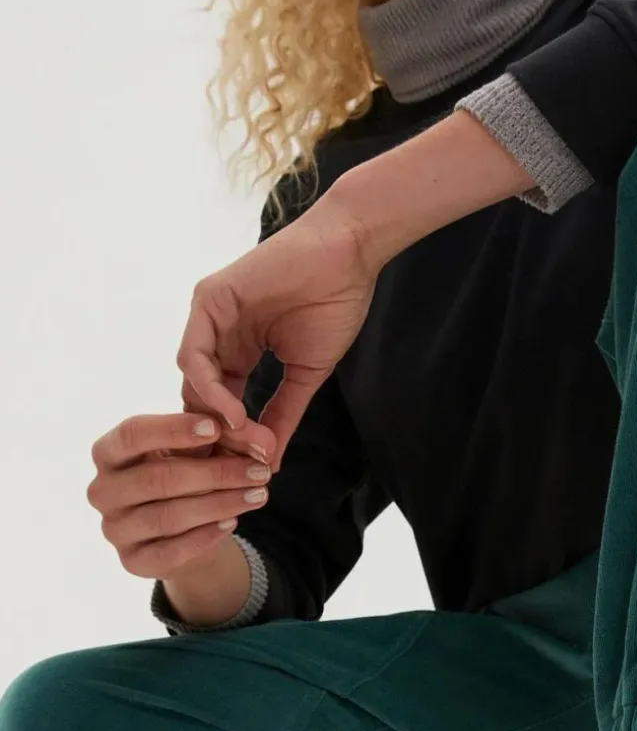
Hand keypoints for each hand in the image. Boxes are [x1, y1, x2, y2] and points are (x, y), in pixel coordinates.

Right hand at [87, 412, 272, 579]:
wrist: (185, 529)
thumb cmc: (188, 473)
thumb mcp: (200, 447)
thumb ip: (218, 432)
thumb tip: (253, 435)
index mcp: (108, 452)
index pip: (132, 434)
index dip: (174, 430)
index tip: (217, 428)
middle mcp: (102, 491)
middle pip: (156, 479)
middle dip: (214, 474)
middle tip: (259, 471)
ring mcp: (114, 529)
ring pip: (167, 517)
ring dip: (219, 505)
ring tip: (258, 495)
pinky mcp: (132, 562)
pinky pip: (170, 552)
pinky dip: (205, 537)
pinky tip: (232, 522)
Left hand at [175, 111, 531, 471]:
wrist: (348, 257)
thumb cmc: (334, 305)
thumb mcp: (305, 375)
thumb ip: (283, 416)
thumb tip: (268, 463)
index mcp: (238, 352)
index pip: (221, 407)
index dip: (235, 442)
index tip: (253, 473)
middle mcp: (217, 337)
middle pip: (200, 400)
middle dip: (222, 439)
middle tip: (245, 469)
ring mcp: (209, 318)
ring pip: (193, 382)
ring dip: (217, 421)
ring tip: (244, 446)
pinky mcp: (208, 302)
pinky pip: (196, 356)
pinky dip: (211, 390)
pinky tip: (234, 415)